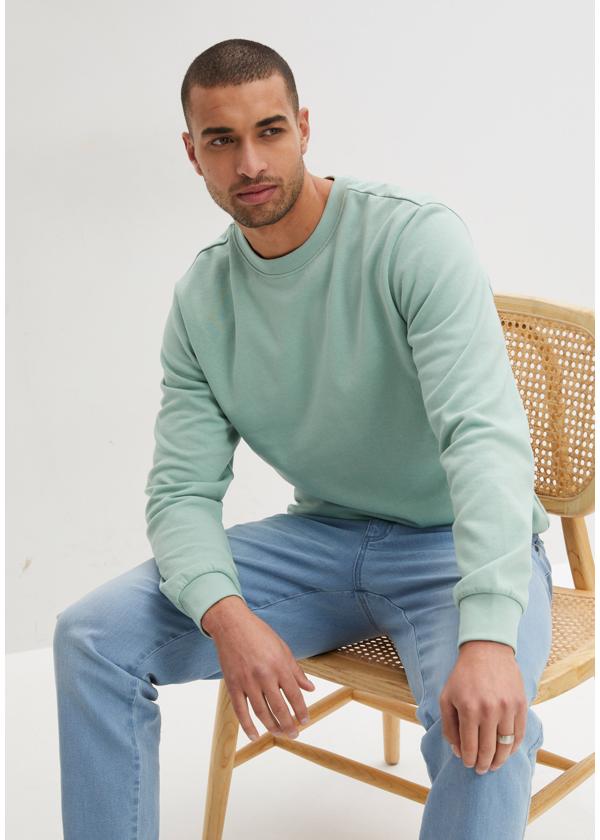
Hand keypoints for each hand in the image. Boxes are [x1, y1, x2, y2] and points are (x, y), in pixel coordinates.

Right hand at [208, 607, 315, 741]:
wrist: (232, 625)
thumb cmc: (259, 634)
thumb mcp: (283, 648)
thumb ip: (296, 671)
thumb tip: (310, 688)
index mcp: (280, 665)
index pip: (294, 695)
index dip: (301, 711)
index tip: (306, 721)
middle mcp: (265, 675)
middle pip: (279, 708)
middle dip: (289, 725)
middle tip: (294, 733)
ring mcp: (247, 681)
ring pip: (262, 712)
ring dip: (272, 727)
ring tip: (280, 734)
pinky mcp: (233, 685)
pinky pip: (241, 711)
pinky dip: (248, 726)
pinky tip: (255, 735)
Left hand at [439, 640, 526, 773]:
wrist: (487, 650)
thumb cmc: (463, 675)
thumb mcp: (447, 697)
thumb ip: (449, 726)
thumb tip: (457, 751)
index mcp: (468, 709)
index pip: (470, 747)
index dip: (468, 760)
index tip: (468, 765)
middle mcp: (489, 711)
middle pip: (489, 750)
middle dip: (484, 765)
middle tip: (481, 770)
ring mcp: (508, 708)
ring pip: (506, 746)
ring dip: (500, 760)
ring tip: (494, 765)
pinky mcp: (521, 704)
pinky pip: (519, 734)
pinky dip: (513, 747)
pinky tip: (507, 751)